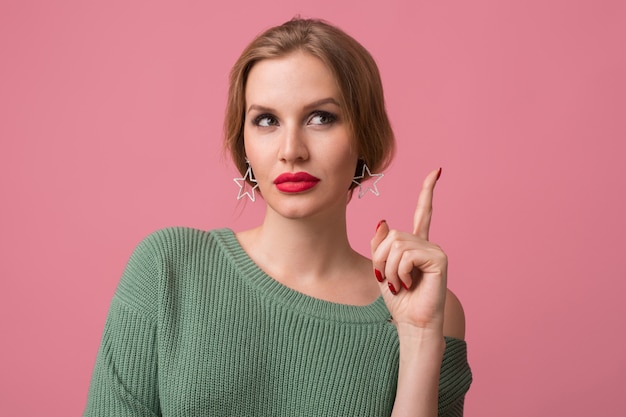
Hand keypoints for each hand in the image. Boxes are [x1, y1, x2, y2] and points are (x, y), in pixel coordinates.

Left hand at [370, 168, 446, 332]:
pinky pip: (407, 255)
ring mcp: (435, 250)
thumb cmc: (398, 300)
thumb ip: (380, 245)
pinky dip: (399, 272)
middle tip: (388, 280)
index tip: (437, 171)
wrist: (412, 323)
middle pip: (392, 235)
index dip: (428, 191)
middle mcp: (428, 244)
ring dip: (388, 269)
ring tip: (398, 285)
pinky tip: (408, 285)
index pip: (423, 213)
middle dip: (381, 259)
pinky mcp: (439, 259)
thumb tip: (384, 221)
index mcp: (416, 245)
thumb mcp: (381, 269)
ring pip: (396, 244)